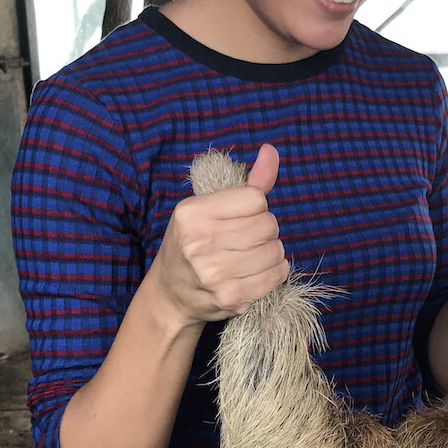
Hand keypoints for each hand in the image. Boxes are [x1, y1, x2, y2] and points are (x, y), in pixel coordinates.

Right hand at [149, 143, 289, 325]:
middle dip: (265, 231)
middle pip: (268, 225)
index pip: (256, 199)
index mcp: (192, 213)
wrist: (171, 294)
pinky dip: (274, 272)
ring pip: (275, 250)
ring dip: (271, 253)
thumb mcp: (208, 208)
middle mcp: (200, 242)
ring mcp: (214, 272)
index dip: (256, 207)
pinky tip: (258, 272)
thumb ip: (246, 182)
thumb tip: (271, 151)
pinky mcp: (230, 296)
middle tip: (246, 239)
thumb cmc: (192, 244)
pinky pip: (276, 275)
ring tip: (251, 256)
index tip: (241, 218)